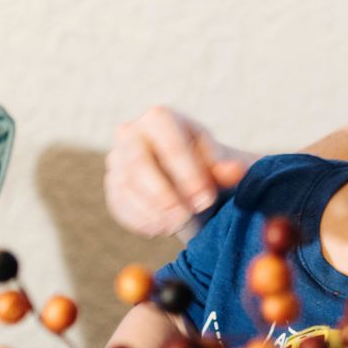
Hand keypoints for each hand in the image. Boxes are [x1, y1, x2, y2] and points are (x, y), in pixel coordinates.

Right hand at [105, 106, 253, 237]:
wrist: (193, 179)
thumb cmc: (210, 166)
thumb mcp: (223, 164)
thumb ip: (228, 168)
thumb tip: (235, 170)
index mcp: (161, 119)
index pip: (169, 145)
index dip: (187, 175)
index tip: (205, 199)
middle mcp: (131, 133)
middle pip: (138, 164)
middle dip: (163, 196)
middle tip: (186, 217)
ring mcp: (117, 159)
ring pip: (126, 187)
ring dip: (152, 211)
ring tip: (177, 225)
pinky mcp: (113, 184)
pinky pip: (119, 204)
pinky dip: (140, 220)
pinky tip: (160, 228)